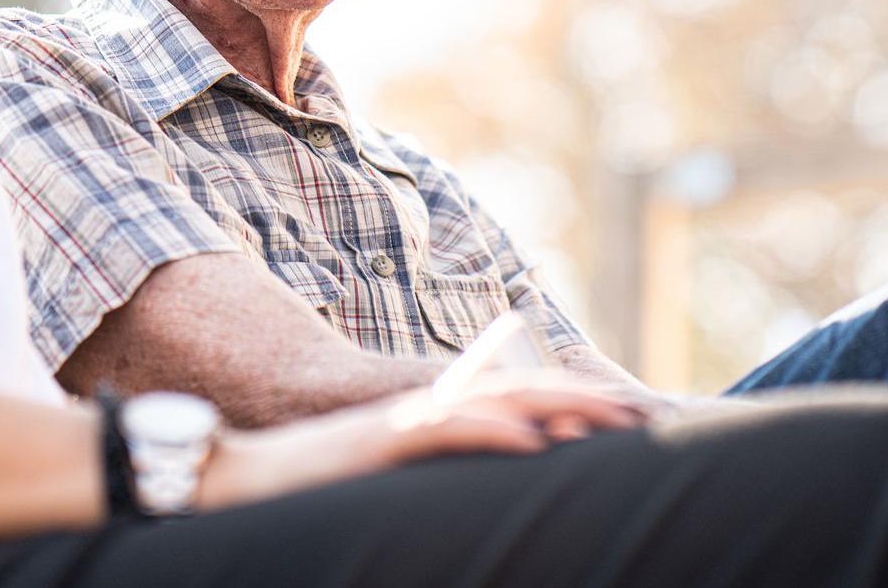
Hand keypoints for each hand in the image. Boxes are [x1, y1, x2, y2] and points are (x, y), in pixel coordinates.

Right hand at [198, 372, 643, 511]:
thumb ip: (439, 475)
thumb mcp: (393, 485)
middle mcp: (428, 410)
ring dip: (558, 409)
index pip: (519, 403)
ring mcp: (406, 422)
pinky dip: (491, 432)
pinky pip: (446, 431)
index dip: (576, 406)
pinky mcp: (381, 443)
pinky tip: (530, 440)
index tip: (630, 419)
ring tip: (611, 421)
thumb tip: (496, 488)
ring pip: (497, 405)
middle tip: (645, 415)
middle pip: (523, 396)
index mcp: (436, 419)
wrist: (241, 479)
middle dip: (587, 403)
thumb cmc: (314, 491)